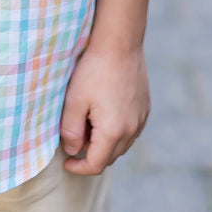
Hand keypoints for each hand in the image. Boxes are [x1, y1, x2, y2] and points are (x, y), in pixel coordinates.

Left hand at [59, 42, 149, 175]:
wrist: (119, 43)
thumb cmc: (94, 70)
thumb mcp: (74, 101)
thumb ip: (71, 131)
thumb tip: (73, 151)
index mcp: (113, 132)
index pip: (96, 164)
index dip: (79, 168)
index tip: (66, 162)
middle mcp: (132, 130)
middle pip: (110, 156)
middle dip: (91, 154)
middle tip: (75, 135)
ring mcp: (141, 119)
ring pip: (122, 144)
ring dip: (105, 143)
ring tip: (89, 122)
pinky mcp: (145, 107)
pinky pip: (131, 130)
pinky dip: (117, 131)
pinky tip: (104, 112)